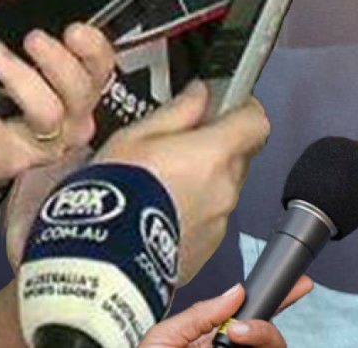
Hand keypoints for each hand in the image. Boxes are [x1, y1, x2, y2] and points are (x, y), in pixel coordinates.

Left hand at [0, 0, 114, 202]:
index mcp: (78, 85)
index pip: (103, 66)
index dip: (95, 48)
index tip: (75, 29)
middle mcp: (72, 117)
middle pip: (82, 89)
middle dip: (58, 61)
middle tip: (32, 37)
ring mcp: (43, 144)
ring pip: (46, 111)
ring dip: (18, 78)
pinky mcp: (7, 161)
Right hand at [93, 81, 269, 283]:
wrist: (101, 264)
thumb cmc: (114, 198)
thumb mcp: (136, 137)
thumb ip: (178, 111)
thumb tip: (200, 93)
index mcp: (215, 154)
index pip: (257, 121)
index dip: (244, 110)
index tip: (227, 106)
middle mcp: (226, 187)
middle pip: (239, 155)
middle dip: (217, 148)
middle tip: (181, 149)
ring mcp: (219, 222)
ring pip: (224, 188)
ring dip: (205, 183)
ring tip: (163, 187)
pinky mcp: (207, 249)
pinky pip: (211, 219)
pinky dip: (195, 213)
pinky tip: (162, 215)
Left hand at [138, 279, 312, 347]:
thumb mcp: (165, 338)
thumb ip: (200, 314)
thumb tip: (236, 292)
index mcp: (213, 341)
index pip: (253, 317)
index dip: (278, 299)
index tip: (299, 286)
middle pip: (271, 340)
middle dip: (265, 329)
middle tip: (242, 329)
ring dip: (263, 338)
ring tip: (237, 339)